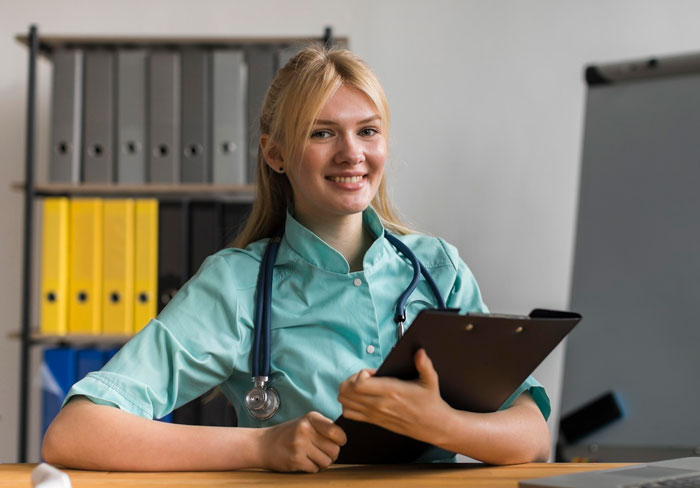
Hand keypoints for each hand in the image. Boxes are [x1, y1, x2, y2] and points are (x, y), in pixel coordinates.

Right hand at [258, 411, 346, 471]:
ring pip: (326, 461)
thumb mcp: (305, 423)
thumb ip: (324, 427)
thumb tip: (343, 440)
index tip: (338, 442)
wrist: (263, 444)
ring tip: (312, 457)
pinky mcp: (295, 459)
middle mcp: (305, 429)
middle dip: (331, 455)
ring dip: (322, 463)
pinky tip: (303, 461)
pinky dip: (312, 468)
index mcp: (311, 418)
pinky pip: (315, 469)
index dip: (340, 440)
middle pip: (334, 450)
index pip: (336, 431)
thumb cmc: (288, 434)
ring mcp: (300, 445)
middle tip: (322, 453)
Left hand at [337, 348, 451, 444]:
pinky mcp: (373, 421)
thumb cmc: (430, 402)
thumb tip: (420, 352)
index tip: (372, 372)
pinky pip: (349, 414)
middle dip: (351, 380)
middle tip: (363, 377)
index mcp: (391, 391)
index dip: (361, 374)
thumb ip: (424, 365)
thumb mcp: (430, 381)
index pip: (360, 383)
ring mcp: (374, 414)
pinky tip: (359, 398)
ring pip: (345, 402)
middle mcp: (379, 404)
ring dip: (348, 392)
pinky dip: (349, 404)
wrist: (432, 426)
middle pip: (347, 391)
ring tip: (360, 387)